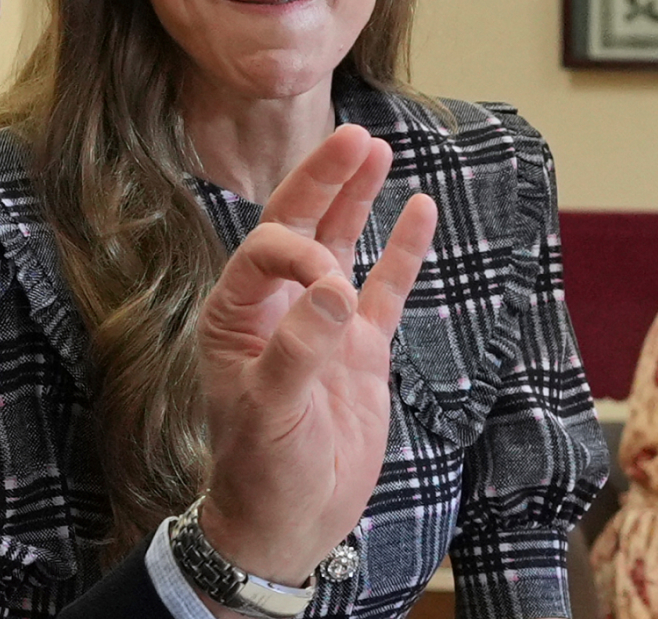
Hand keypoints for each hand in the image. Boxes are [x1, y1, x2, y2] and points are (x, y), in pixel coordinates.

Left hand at [195, 124, 435, 584]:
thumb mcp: (271, 413)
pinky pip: (386, 288)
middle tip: (354, 135)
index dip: (300, 251)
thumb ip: (300, 351)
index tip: (332, 288)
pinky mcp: (360, 350)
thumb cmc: (261, 471)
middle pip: (298, 226)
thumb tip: (338, 290)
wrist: (288, 523)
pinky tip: (421, 209)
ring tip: (376, 148)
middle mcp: (276, 309)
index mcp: (236, 316)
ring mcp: (322, 326)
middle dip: (322, 180)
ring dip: (356, 199)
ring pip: (341, 246)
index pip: (267, 251)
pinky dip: (403, 251)